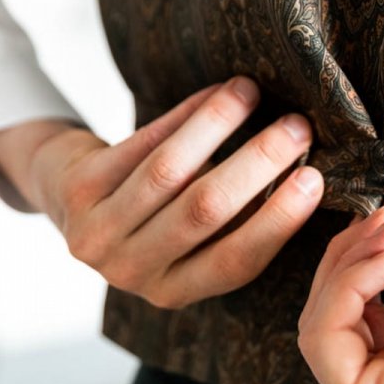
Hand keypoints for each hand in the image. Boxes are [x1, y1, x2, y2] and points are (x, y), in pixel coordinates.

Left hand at [24, 77, 322, 307]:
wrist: (69, 194)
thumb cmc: (154, 214)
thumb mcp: (193, 235)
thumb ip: (237, 218)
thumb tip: (305, 172)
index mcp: (175, 291)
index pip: (237, 261)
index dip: (278, 220)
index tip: (315, 179)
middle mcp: (134, 272)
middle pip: (204, 212)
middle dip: (257, 163)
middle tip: (298, 127)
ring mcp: (99, 233)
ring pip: (169, 173)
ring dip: (218, 126)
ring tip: (252, 91)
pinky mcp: (80, 190)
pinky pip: (141, 144)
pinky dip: (184, 114)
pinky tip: (217, 93)